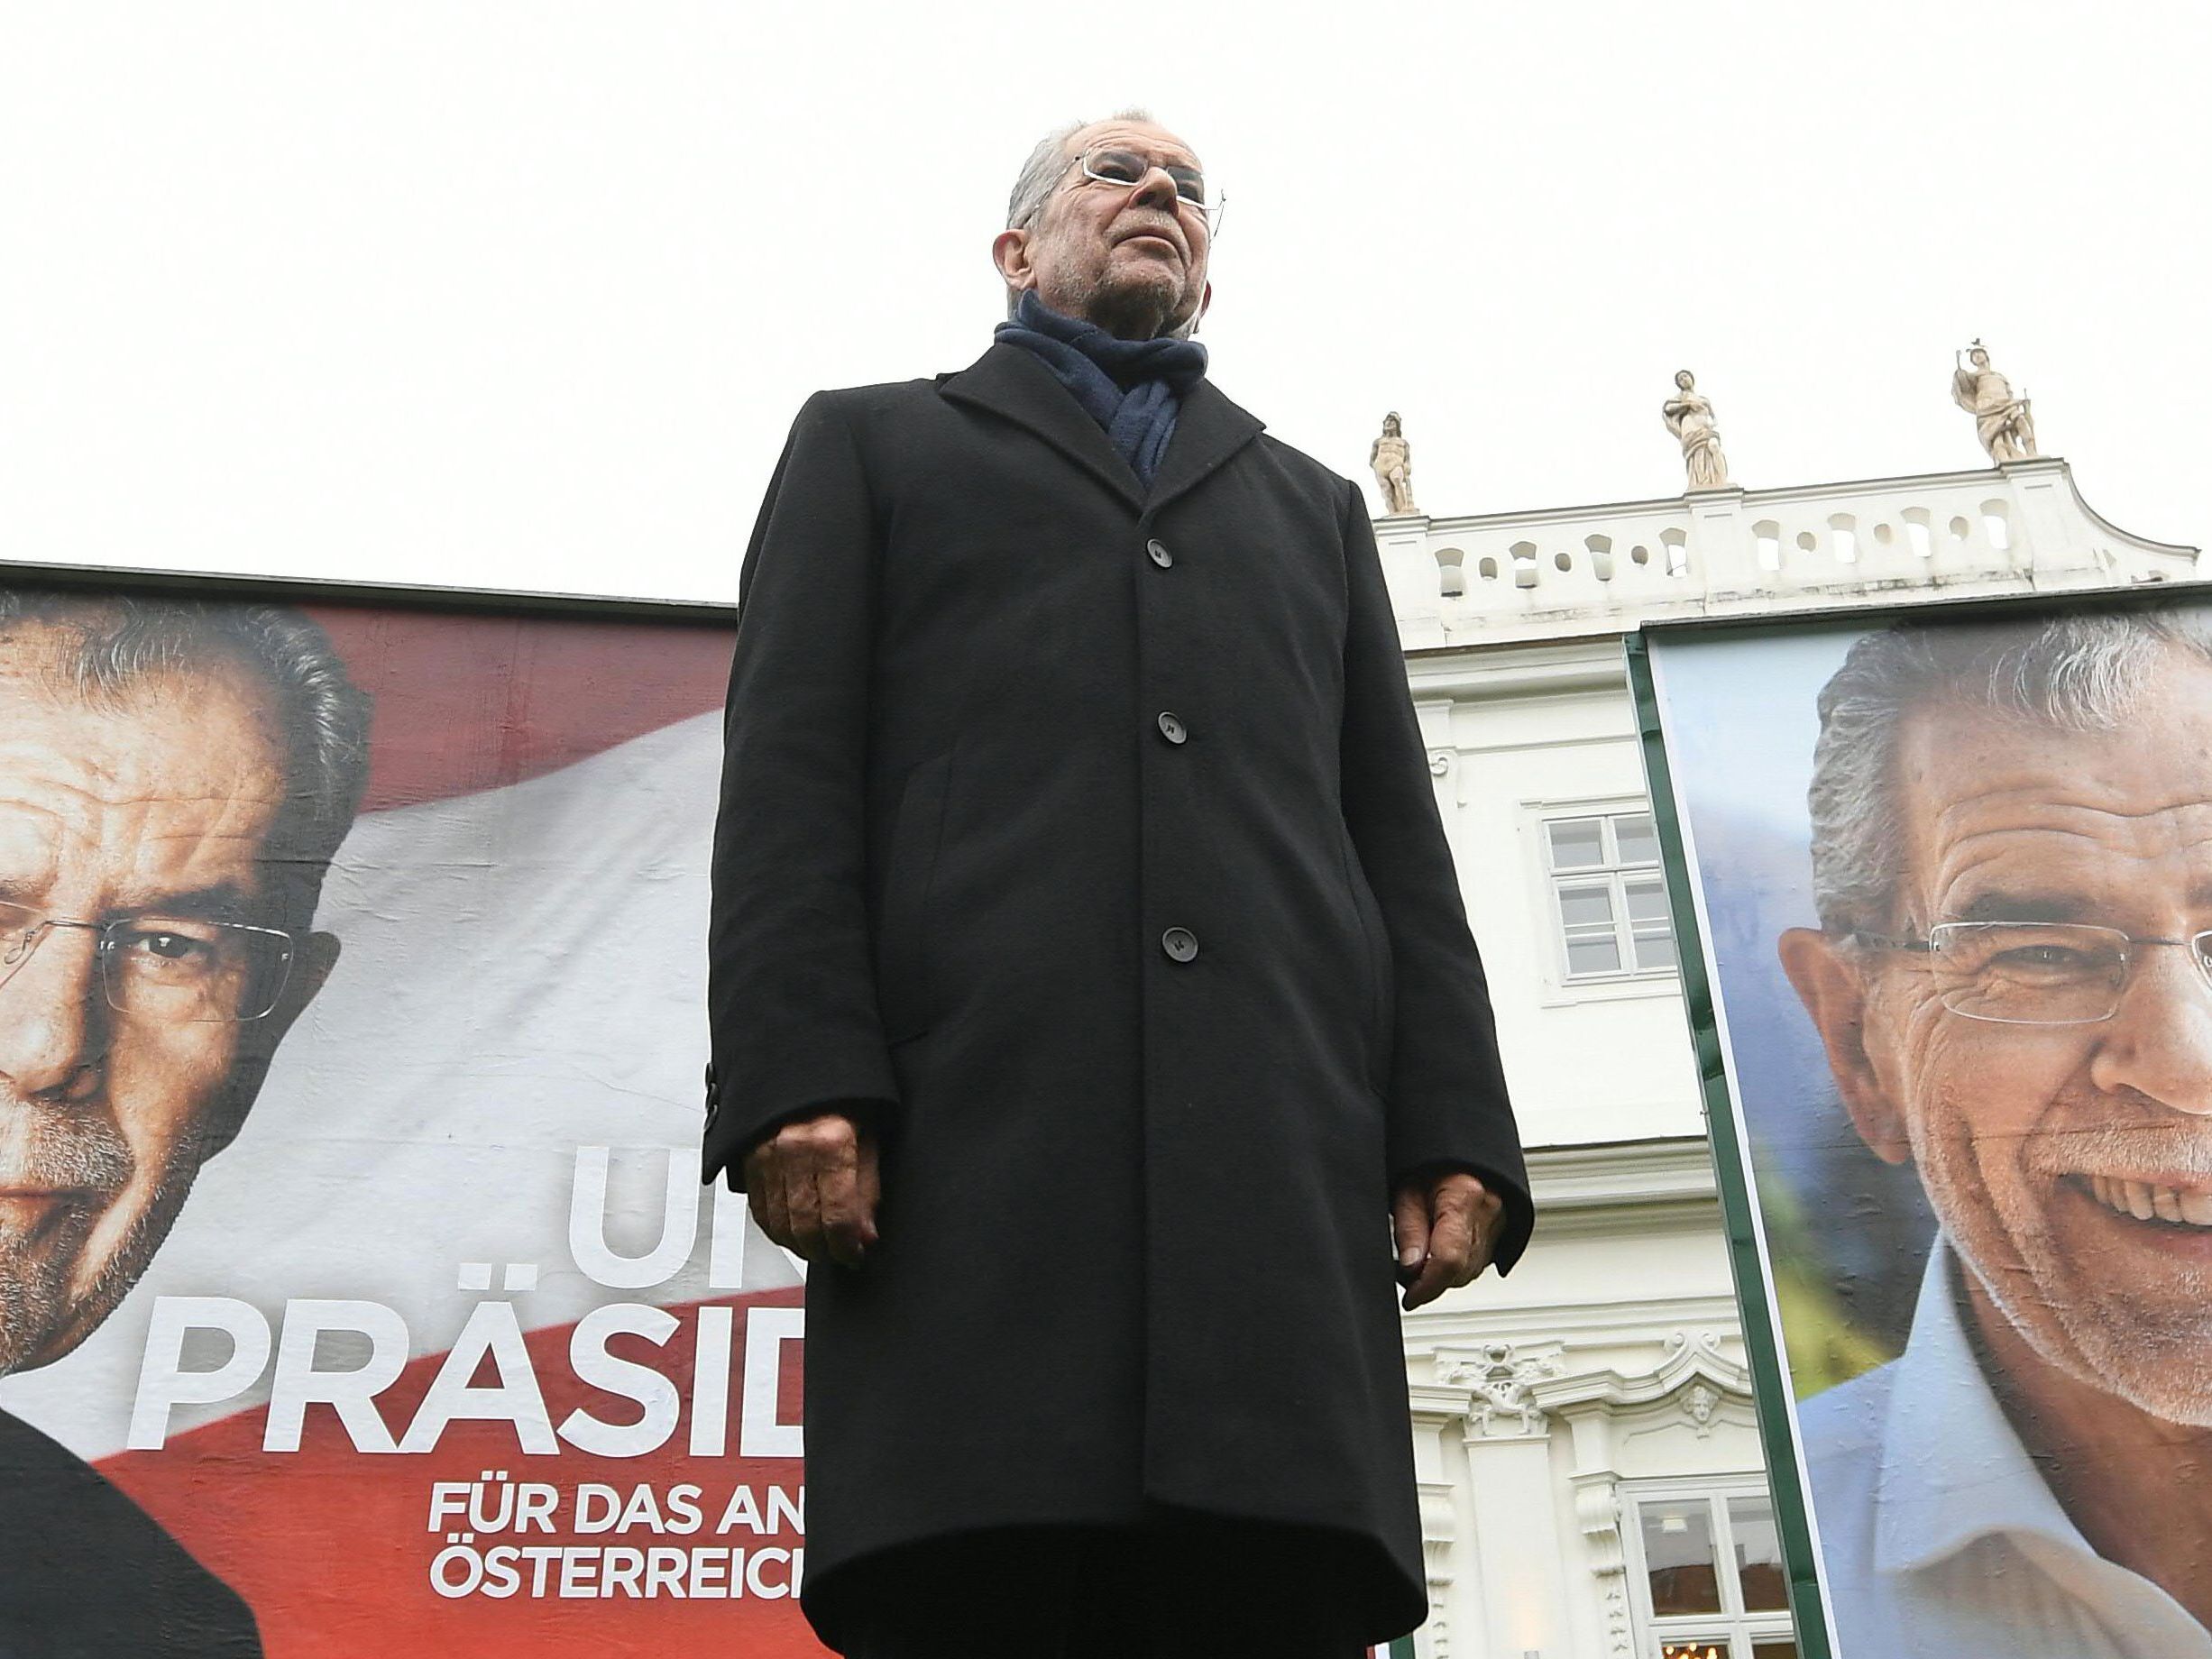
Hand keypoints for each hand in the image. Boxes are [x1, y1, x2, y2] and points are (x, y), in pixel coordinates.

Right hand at [741, 1108, 880, 1268]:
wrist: (803, 1064)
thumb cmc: (843, 1098)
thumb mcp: (869, 1137)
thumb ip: (868, 1190)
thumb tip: (866, 1236)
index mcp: (831, 1142)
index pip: (837, 1217)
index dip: (847, 1247)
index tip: (855, 1255)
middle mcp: (793, 1150)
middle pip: (804, 1227)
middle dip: (824, 1251)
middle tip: (839, 1255)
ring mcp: (765, 1155)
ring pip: (777, 1224)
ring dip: (800, 1245)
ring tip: (819, 1247)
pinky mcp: (748, 1159)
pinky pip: (759, 1210)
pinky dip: (776, 1230)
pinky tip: (794, 1232)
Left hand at [1390, 1166, 1504, 1311]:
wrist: (1459, 1142)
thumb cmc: (1430, 1162)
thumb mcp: (1406, 1189)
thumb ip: (1409, 1229)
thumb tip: (1411, 1269)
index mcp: (1464, 1196)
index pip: (1449, 1259)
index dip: (1427, 1286)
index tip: (1410, 1298)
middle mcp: (1490, 1211)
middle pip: (1463, 1270)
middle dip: (1433, 1280)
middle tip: (1406, 1271)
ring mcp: (1501, 1220)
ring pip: (1473, 1270)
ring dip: (1446, 1275)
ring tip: (1421, 1258)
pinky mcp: (1504, 1227)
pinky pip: (1481, 1260)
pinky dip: (1460, 1264)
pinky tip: (1441, 1251)